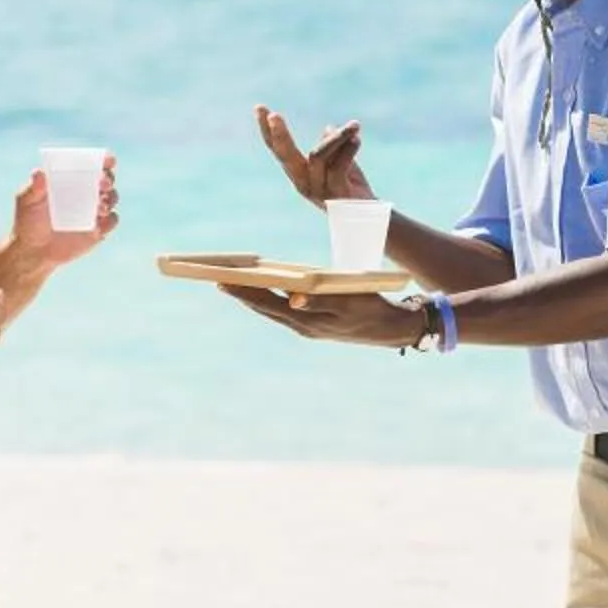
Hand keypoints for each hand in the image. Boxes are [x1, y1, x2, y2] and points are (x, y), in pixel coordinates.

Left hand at [7, 158, 118, 276]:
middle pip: (106, 179)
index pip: (92, 165)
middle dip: (108, 178)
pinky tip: (100, 222)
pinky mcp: (98, 230)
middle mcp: (86, 192)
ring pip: (112, 198)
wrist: (33, 251)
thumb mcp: (27, 203)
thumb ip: (34, 188)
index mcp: (71, 180)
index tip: (108, 161)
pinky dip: (110, 219)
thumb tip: (38, 173)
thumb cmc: (28, 222)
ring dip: (111, 197)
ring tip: (99, 206)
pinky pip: (112, 220)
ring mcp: (94, 211)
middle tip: (102, 183)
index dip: (103, 160)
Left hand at [225, 285, 424, 348]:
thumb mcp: (350, 300)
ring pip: (271, 311)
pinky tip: (256, 291)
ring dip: (249, 297)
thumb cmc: (372, 306)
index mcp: (310, 320)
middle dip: (241, 293)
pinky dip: (265, 301)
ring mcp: (307, 329)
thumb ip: (321, 301)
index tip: (225, 281)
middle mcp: (304, 327)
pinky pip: (281, 313)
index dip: (247, 292)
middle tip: (216, 278)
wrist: (390, 329)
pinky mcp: (312, 327)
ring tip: (228, 283)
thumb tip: (293, 300)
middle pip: (265, 308)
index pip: (270, 303)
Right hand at [256, 105, 374, 207]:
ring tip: (355, 125)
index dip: (267, 130)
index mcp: (299, 173)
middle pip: (285, 156)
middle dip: (279, 135)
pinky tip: (358, 139)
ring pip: (317, 155)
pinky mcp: (335, 195)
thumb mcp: (340, 161)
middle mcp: (303, 183)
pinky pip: (338, 166)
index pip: (278, 150)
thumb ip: (333, 146)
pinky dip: (349, 148)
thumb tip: (328, 128)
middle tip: (274, 115)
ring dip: (338, 136)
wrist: (371, 216)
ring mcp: (318, 191)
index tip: (259, 107)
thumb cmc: (353, 187)